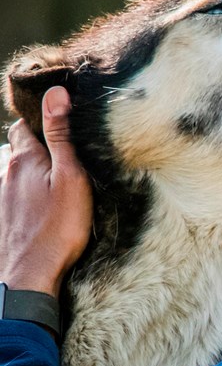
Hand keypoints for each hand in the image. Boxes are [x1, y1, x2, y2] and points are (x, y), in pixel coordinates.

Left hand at [0, 87, 92, 297]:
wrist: (32, 272)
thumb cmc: (58, 226)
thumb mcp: (71, 176)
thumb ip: (61, 135)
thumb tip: (56, 92)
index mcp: (25, 159)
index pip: (25, 125)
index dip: (42, 122)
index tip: (61, 126)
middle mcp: (6, 173)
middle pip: (18, 148)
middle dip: (35, 146)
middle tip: (62, 157)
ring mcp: (1, 195)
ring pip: (13, 171)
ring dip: (29, 170)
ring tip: (52, 181)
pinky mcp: (2, 215)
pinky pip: (11, 193)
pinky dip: (25, 191)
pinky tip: (40, 204)